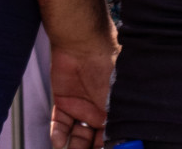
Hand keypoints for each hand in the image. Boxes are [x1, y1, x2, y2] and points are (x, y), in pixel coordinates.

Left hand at [46, 31, 115, 148]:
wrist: (82, 43)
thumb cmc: (107, 66)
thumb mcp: (118, 99)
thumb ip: (119, 123)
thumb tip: (123, 143)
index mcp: (116, 111)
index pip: (113, 137)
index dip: (110, 146)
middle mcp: (100, 112)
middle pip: (95, 140)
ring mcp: (81, 107)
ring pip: (78, 136)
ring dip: (74, 148)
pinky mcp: (64, 101)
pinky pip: (60, 123)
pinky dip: (58, 134)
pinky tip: (58, 143)